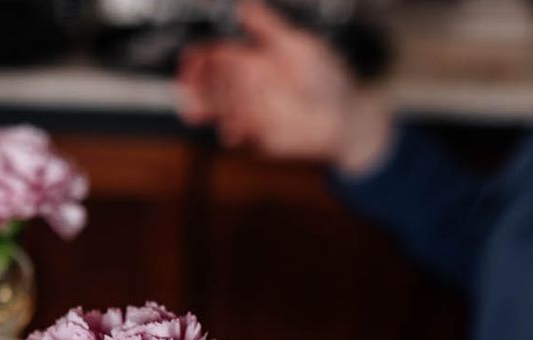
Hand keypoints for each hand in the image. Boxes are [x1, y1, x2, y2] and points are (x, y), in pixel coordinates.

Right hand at [178, 2, 392, 173]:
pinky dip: (231, 130)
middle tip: (189, 93)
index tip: (190, 62)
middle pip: (208, 84)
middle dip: (196, 88)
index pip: (214, 56)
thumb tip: (244, 6)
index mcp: (252, 60)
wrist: (342, 119)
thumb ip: (268, 27)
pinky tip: (234, 130)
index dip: (198, 59)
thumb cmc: (327, 80)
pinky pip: (234, 132)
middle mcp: (247, 86)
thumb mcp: (298, 45)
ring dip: (210, 111)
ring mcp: (249, 111)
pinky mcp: (255, 135)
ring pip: (217, 109)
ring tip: (212, 112)